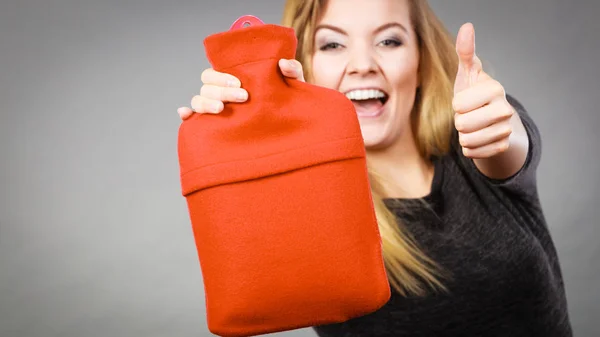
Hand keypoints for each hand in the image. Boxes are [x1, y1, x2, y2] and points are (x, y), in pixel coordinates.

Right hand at [177, 58, 304, 119]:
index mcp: (235, 78)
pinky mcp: (215, 126)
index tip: (240, 83)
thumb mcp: (294, 86)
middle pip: (207, 85)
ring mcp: (217, 109)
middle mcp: (222, 92)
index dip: (222, 76)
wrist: (293, 125)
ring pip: (199, 100)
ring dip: (206, 103)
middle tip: (243, 97)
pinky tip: (187, 116)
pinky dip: (187, 116)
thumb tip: (283, 64)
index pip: (216, 70)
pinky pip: (194, 120)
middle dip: (221, 90)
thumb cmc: (288, 101)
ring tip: (222, 109)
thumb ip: (293, 71)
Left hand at [452, 23, 515, 158]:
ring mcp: (506, 130)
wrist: (491, 119)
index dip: (456, 104)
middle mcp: (506, 109)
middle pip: (463, 125)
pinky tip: (477, 138)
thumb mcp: (467, 73)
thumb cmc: (474, 92)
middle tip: (469, 114)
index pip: (459, 105)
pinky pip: (473, 153)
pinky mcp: (503, 147)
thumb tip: (467, 27)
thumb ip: (465, 52)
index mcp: (495, 89)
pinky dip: (470, 148)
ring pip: (467, 141)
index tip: (466, 100)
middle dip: (459, 121)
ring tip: (472, 126)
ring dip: (463, 136)